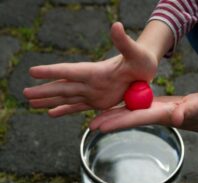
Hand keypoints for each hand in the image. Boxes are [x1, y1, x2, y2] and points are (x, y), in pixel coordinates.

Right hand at [23, 22, 157, 116]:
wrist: (145, 71)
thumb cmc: (142, 60)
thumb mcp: (135, 53)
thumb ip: (124, 42)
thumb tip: (116, 26)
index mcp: (96, 70)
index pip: (69, 71)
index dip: (52, 72)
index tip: (33, 71)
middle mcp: (90, 82)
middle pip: (63, 87)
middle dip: (44, 90)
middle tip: (24, 94)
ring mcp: (93, 92)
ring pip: (67, 98)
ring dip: (50, 101)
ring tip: (32, 103)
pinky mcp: (98, 101)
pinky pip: (78, 107)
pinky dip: (65, 110)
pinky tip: (52, 113)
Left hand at [89, 93, 197, 132]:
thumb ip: (189, 111)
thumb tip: (179, 118)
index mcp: (160, 114)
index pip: (136, 118)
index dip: (119, 122)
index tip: (103, 127)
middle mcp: (152, 115)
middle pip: (127, 119)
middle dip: (109, 122)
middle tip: (90, 126)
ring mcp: (150, 112)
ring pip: (127, 114)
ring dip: (111, 117)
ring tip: (93, 121)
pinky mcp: (151, 108)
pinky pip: (132, 109)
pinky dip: (120, 110)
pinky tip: (110, 110)